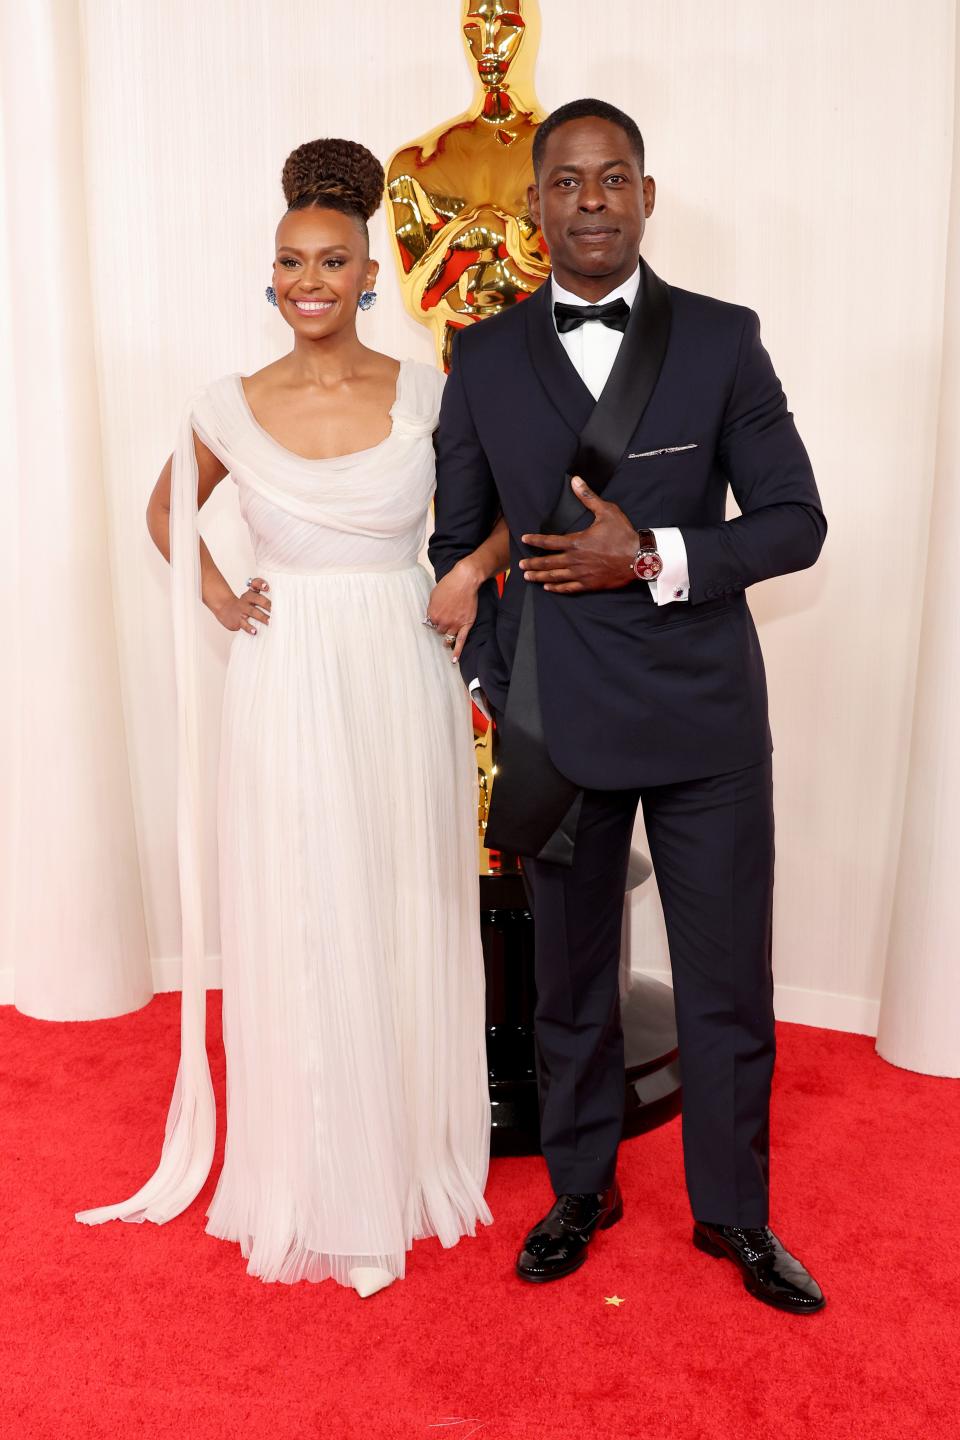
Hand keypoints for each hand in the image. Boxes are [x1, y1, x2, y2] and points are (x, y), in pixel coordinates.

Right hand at [212, 577, 270, 634]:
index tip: (267, 587)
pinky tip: (254, 631)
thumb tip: (281, 607)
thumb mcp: (251, 599)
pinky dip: (249, 628)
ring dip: (262, 617)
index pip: (255, 584)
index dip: (261, 584)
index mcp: (251, 593)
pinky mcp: (237, 620)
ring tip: (269, 621)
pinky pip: (244, 624)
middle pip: (256, 598)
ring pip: (252, 611)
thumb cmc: (244, 605)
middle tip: (275, 610)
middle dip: (267, 604)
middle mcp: (246, 599)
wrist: (225, 609)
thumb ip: (264, 599)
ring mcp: (241, 610)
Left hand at [426, 558, 482, 660]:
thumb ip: (432, 608)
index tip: (438, 618)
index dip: (435, 621)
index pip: (431, 624)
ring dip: (447, 638)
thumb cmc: (449, 585)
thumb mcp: (434, 595)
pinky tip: (454, 660)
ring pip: (448, 637)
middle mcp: (442, 622)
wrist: (464, 581)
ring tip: (447, 640)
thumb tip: (431, 616)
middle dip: (441, 627)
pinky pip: (460, 642)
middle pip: (439, 631)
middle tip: (446, 621)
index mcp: (433, 615)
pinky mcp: (466, 625)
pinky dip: (457, 652)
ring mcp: (455, 625)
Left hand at [520, 477, 639, 593]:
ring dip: (539, 576)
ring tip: (528, 577)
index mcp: (576, 542)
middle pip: (547, 563)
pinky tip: (548, 587)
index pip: (549, 542)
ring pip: (554, 576)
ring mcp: (581, 574)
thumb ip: (588, 497)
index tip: (524, 540)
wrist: (639, 558)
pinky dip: (557, 587)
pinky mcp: (589, 584)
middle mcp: (575, 559)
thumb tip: (575, 480)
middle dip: (532, 563)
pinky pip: (568, 588)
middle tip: (521, 565)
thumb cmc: (623, 534)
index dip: (535, 541)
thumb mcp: (606, 511)